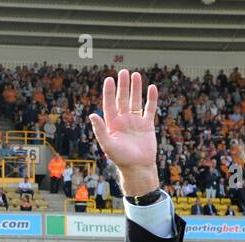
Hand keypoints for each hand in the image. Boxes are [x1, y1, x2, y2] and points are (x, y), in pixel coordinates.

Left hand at [89, 69, 159, 196]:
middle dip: (123, 86)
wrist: (138, 167)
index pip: (109, 104)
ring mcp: (135, 122)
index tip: (109, 79)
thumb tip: (92, 115)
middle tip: (123, 72)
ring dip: (136, 89)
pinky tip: (152, 88)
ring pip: (136, 101)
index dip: (109, 92)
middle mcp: (123, 121)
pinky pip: (149, 109)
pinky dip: (151, 99)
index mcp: (112, 125)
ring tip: (136, 75)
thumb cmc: (121, 158)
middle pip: (123, 99)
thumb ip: (100, 130)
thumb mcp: (108, 144)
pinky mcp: (147, 125)